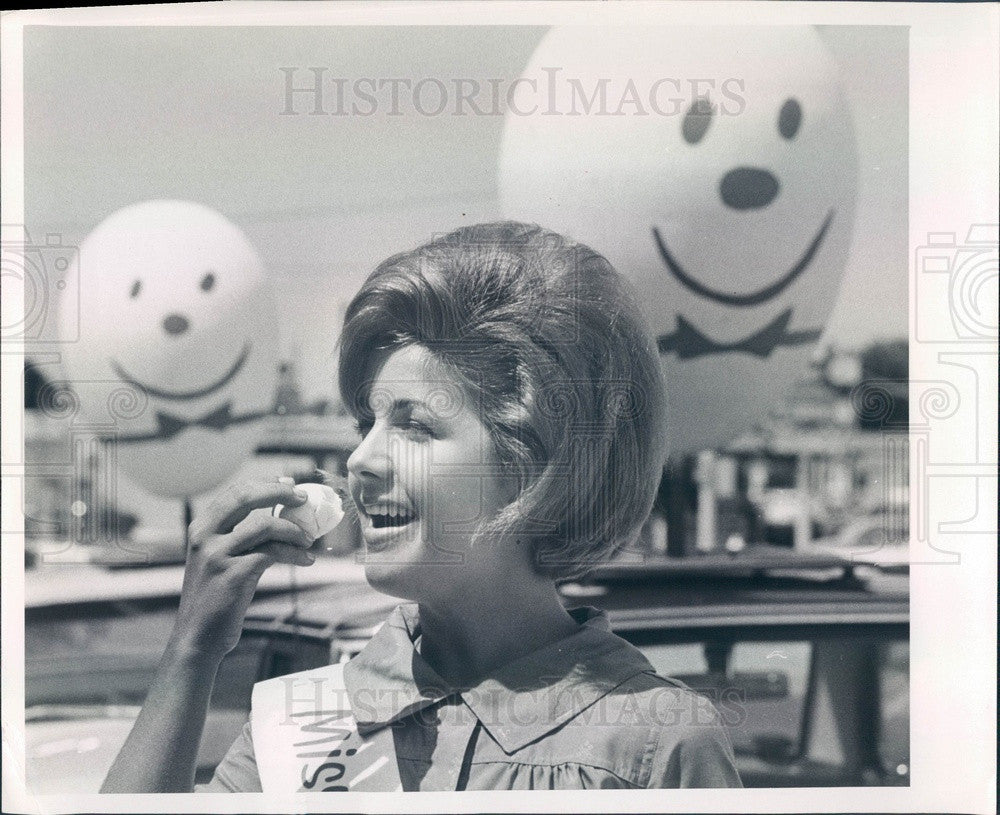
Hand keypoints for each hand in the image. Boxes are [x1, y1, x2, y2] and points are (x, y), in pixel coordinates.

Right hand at [168, 478, 313, 660]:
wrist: (197, 637)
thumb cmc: (214, 599)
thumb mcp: (216, 560)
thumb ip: (236, 538)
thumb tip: (278, 518)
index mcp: (200, 529)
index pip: (235, 493)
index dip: (265, 484)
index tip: (288, 484)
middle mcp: (204, 536)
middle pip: (246, 497)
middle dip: (279, 492)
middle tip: (302, 498)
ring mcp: (216, 555)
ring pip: (264, 525)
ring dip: (293, 531)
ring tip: (308, 540)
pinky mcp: (233, 574)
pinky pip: (272, 552)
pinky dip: (294, 553)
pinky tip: (306, 560)